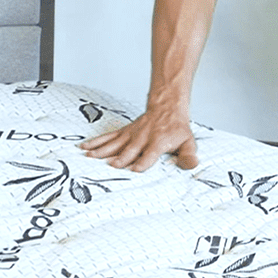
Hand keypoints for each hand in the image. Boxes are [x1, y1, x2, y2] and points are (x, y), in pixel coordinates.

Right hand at [80, 105, 198, 171]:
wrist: (167, 107)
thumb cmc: (176, 128)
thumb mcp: (188, 142)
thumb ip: (188, 156)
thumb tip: (192, 165)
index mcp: (158, 142)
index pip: (149, 154)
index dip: (142, 162)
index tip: (134, 169)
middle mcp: (142, 138)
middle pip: (130, 149)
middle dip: (121, 158)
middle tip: (111, 165)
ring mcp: (131, 135)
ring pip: (115, 143)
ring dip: (102, 150)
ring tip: (90, 157)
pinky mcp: (124, 132)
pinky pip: (108, 137)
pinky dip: (96, 142)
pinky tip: (85, 147)